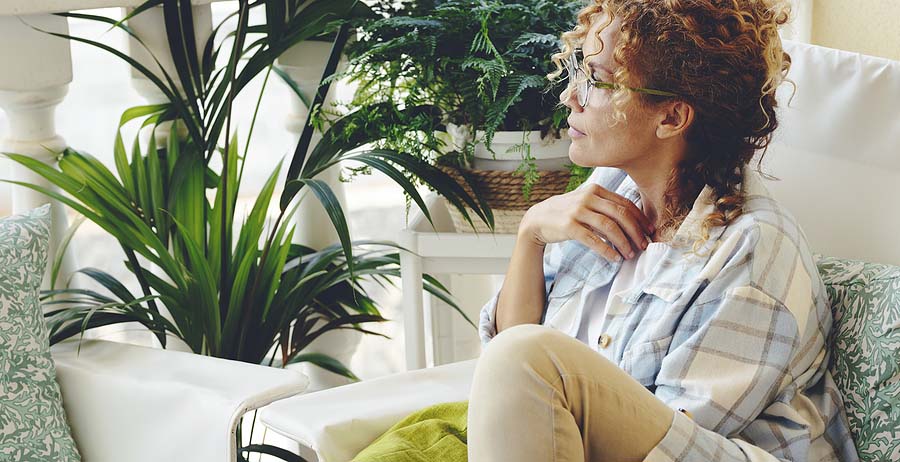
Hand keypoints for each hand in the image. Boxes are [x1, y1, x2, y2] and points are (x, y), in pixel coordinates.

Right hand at [518, 183, 654, 260]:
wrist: (538, 219)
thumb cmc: (566, 212)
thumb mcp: (585, 202)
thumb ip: (605, 206)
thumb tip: (632, 220)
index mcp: (595, 190)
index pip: (625, 203)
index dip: (640, 218)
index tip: (650, 231)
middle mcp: (588, 197)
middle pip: (621, 214)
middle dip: (636, 231)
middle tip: (643, 245)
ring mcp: (578, 211)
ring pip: (609, 227)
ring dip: (623, 242)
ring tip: (629, 254)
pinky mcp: (569, 226)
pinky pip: (593, 239)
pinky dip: (607, 250)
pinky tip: (614, 257)